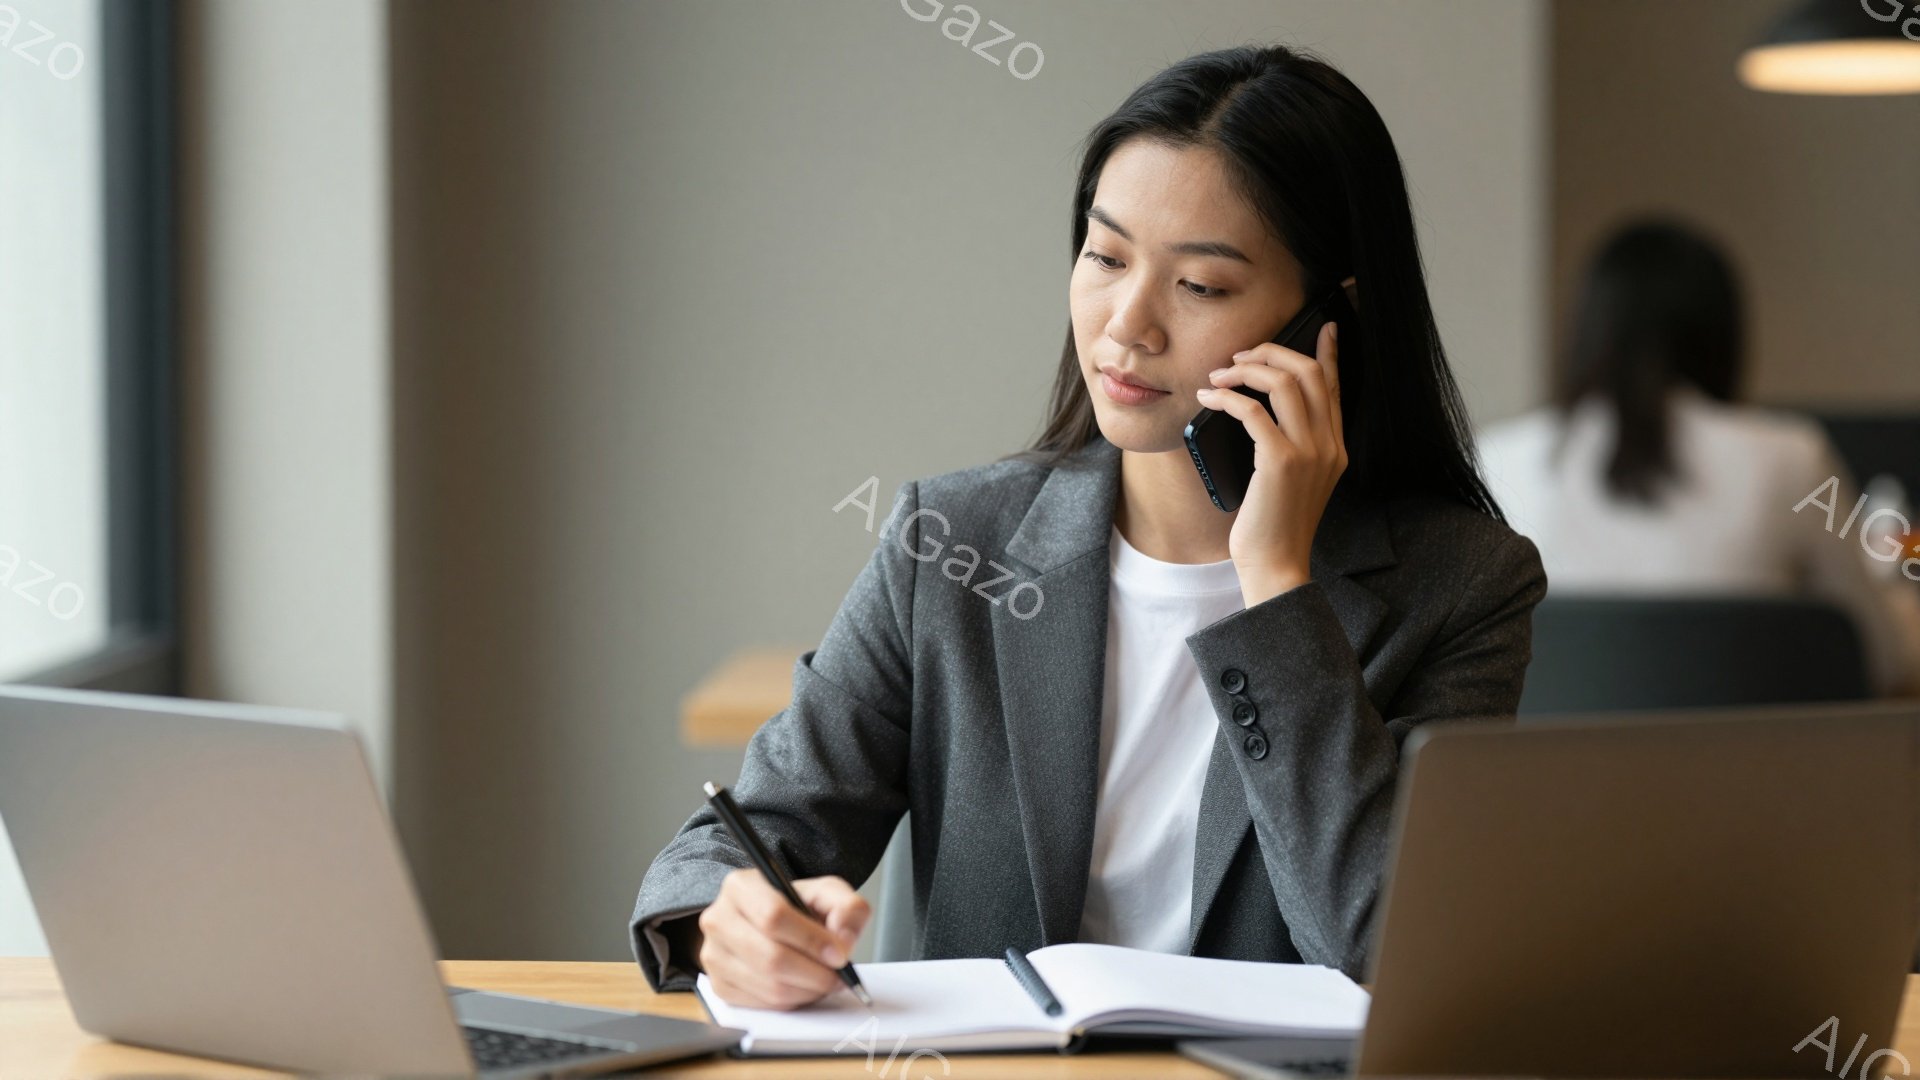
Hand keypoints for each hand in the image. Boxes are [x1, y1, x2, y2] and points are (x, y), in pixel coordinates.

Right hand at [696, 869, 870, 1009]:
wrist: (771, 924)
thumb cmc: (796, 907)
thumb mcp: (827, 893)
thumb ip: (847, 907)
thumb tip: (843, 940)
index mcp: (740, 887)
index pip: (773, 916)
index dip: (811, 940)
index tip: (839, 954)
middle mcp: (718, 919)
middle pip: (770, 957)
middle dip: (814, 973)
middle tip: (838, 976)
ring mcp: (713, 955)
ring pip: (768, 985)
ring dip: (806, 990)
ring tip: (824, 980)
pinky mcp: (718, 985)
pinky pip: (761, 1004)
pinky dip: (791, 1002)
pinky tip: (802, 987)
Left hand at [1194, 319, 1346, 606]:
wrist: (1276, 565)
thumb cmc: (1274, 525)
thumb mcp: (1292, 480)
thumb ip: (1291, 446)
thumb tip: (1259, 409)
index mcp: (1335, 447)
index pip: (1335, 386)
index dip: (1327, 353)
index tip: (1322, 326)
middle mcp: (1329, 445)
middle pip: (1309, 373)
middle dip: (1272, 352)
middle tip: (1240, 355)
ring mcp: (1309, 452)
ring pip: (1285, 382)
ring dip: (1247, 369)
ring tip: (1221, 373)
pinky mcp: (1281, 462)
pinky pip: (1254, 411)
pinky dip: (1228, 397)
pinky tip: (1209, 397)